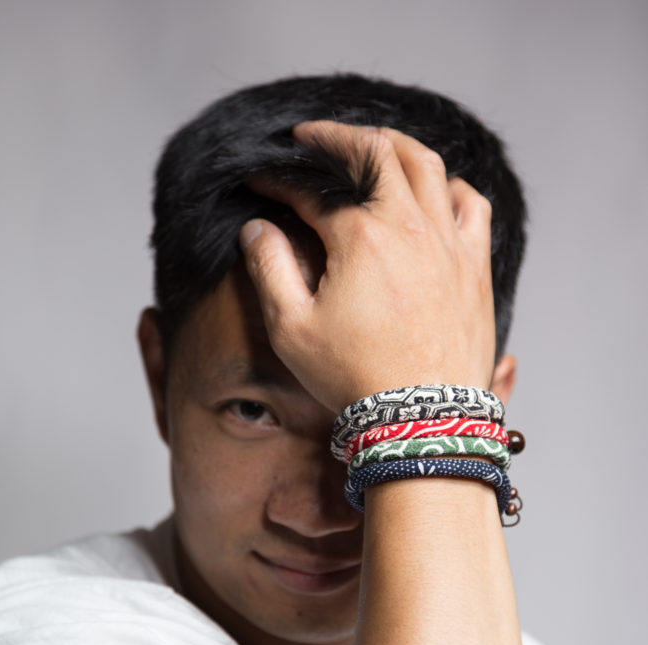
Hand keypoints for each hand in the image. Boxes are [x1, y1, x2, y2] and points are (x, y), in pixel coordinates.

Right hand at [240, 122, 495, 412]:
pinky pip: (471, 203)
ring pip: (427, 164)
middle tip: (313, 140)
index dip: (281, 179)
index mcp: (360, 238)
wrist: (424, 420)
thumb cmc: (356, 380)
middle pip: (375, 151)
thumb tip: (257, 229)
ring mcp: (449, 243)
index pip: (313, 189)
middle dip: (337, 138)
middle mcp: (409, 227)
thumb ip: (269, 270)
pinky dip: (449, 185)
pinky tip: (434, 190)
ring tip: (371, 145)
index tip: (262, 181)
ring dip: (393, 145)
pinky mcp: (474, 266)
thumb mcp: (292, 330)